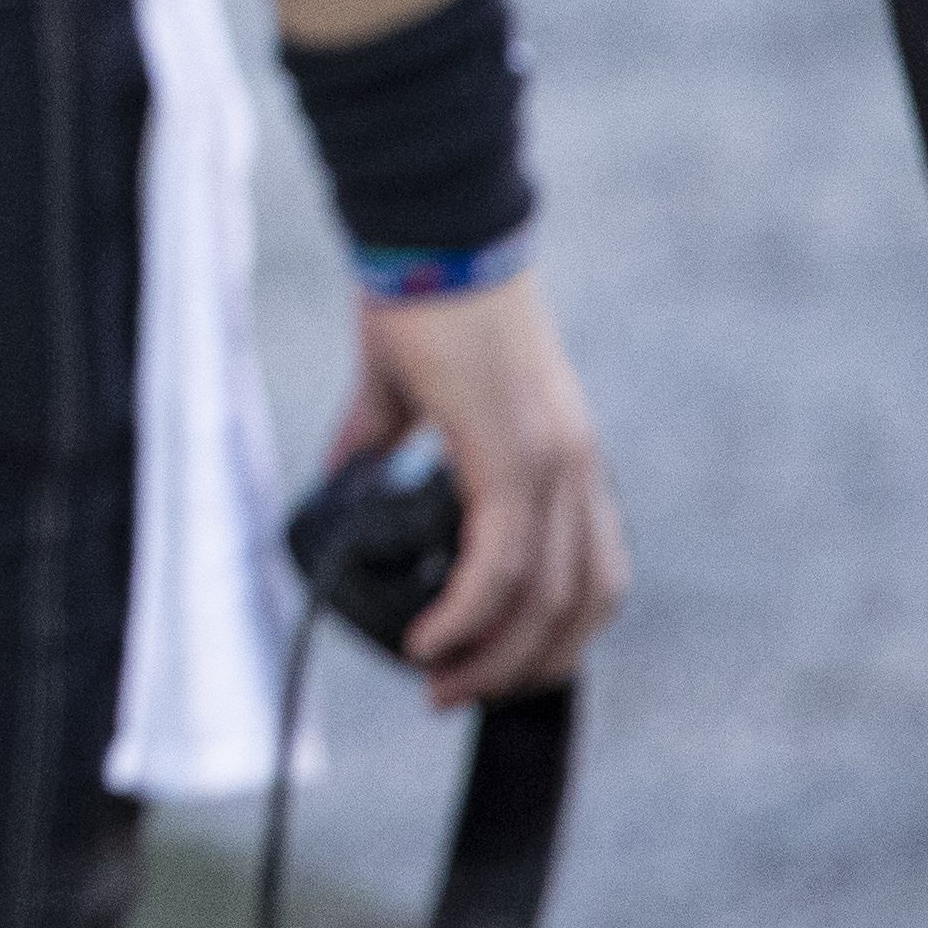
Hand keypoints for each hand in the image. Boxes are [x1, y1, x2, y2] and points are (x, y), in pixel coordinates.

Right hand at [327, 270, 624, 707]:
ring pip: (550, 599)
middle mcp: (575, 467)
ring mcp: (554, 462)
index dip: (550, 634)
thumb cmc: (417, 299)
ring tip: (441, 679)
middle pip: (582, 605)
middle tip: (458, 692)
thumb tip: (339, 483)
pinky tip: (434, 639)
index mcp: (561, 456)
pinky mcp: (515, 454)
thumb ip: (378, 443)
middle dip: (525, 666)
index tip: (488, 664)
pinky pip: (505, 564)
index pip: (589, 574)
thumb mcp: (402, 390)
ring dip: (497, 656)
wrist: (431, 235)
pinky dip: (472, 616)